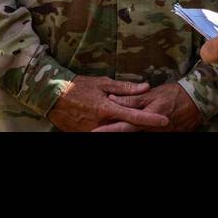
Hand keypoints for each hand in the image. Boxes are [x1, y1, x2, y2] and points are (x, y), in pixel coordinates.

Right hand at [47, 76, 168, 131]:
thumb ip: (125, 88)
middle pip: (125, 129)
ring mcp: (92, 132)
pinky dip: (109, 129)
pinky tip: (110, 122)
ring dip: (121, 127)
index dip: (150, 119)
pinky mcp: (85, 135)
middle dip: (138, 126)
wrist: (52, 96)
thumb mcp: (102, 83)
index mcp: (107, 109)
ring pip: (113, 132)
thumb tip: (145, 87)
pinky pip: (102, 133)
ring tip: (116, 113)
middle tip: (152, 121)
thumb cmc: (78, 86)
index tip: (165, 121)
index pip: (134, 116)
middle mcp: (101, 123)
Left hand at [95, 81, 203, 131]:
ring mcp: (157, 134)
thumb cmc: (173, 94)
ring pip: (136, 135)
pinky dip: (136, 132)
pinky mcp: (162, 135)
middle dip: (111, 132)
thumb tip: (113, 98)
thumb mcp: (152, 94)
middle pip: (127, 132)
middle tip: (95, 132)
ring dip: (121, 131)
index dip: (108, 129)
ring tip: (106, 130)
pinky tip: (127, 129)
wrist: (196, 102)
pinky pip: (146, 135)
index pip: (123, 124)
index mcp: (147, 116)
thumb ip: (132, 98)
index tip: (94, 130)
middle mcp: (150, 128)